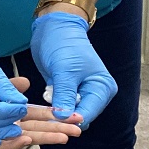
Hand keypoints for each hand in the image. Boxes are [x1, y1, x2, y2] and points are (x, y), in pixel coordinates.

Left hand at [0, 76, 82, 148]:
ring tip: (63, 137)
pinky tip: (26, 138)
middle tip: (79, 129)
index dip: (56, 116)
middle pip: (37, 129)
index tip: (75, 114)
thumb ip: (7, 87)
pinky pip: (0, 144)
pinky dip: (14, 141)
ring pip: (24, 138)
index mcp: (10, 116)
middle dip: (58, 129)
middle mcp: (6, 129)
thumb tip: (28, 82)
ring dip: (43, 137)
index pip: (38, 116)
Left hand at [30, 11, 117, 126]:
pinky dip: (52, 103)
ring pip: (68, 113)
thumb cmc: (63, 44)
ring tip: (48, 95)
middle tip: (46, 108)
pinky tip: (46, 93)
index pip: (88, 114)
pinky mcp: (68, 92)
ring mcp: (81, 93)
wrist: (54, 28)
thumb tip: (64, 118)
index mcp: (102, 88)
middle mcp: (95, 94)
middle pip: (79, 117)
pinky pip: (61, 106)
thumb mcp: (64, 71)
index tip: (52, 118)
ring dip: (56, 110)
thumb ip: (65, 96)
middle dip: (63, 116)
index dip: (70, 119)